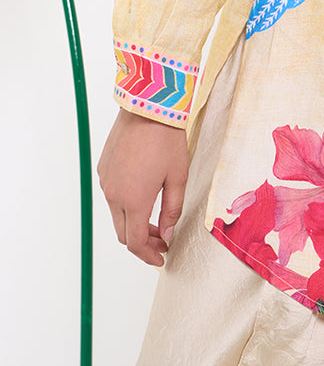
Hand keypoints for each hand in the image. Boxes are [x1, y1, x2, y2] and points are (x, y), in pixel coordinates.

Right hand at [97, 108, 189, 265]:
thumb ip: (172, 211)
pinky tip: (143, 197)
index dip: (148, 255)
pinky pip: (111, 195)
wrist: (147, 108)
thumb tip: (166, 235)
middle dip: (142, 242)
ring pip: (116, 215)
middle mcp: (113, 195)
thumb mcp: (178, 178)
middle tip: (161, 241)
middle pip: (123, 232)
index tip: (161, 258)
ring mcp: (105, 181)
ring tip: (155, 221)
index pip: (134, 242)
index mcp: (133, 201)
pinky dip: (125, 205)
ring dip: (133, 223)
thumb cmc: (166, 140)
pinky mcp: (103, 169)